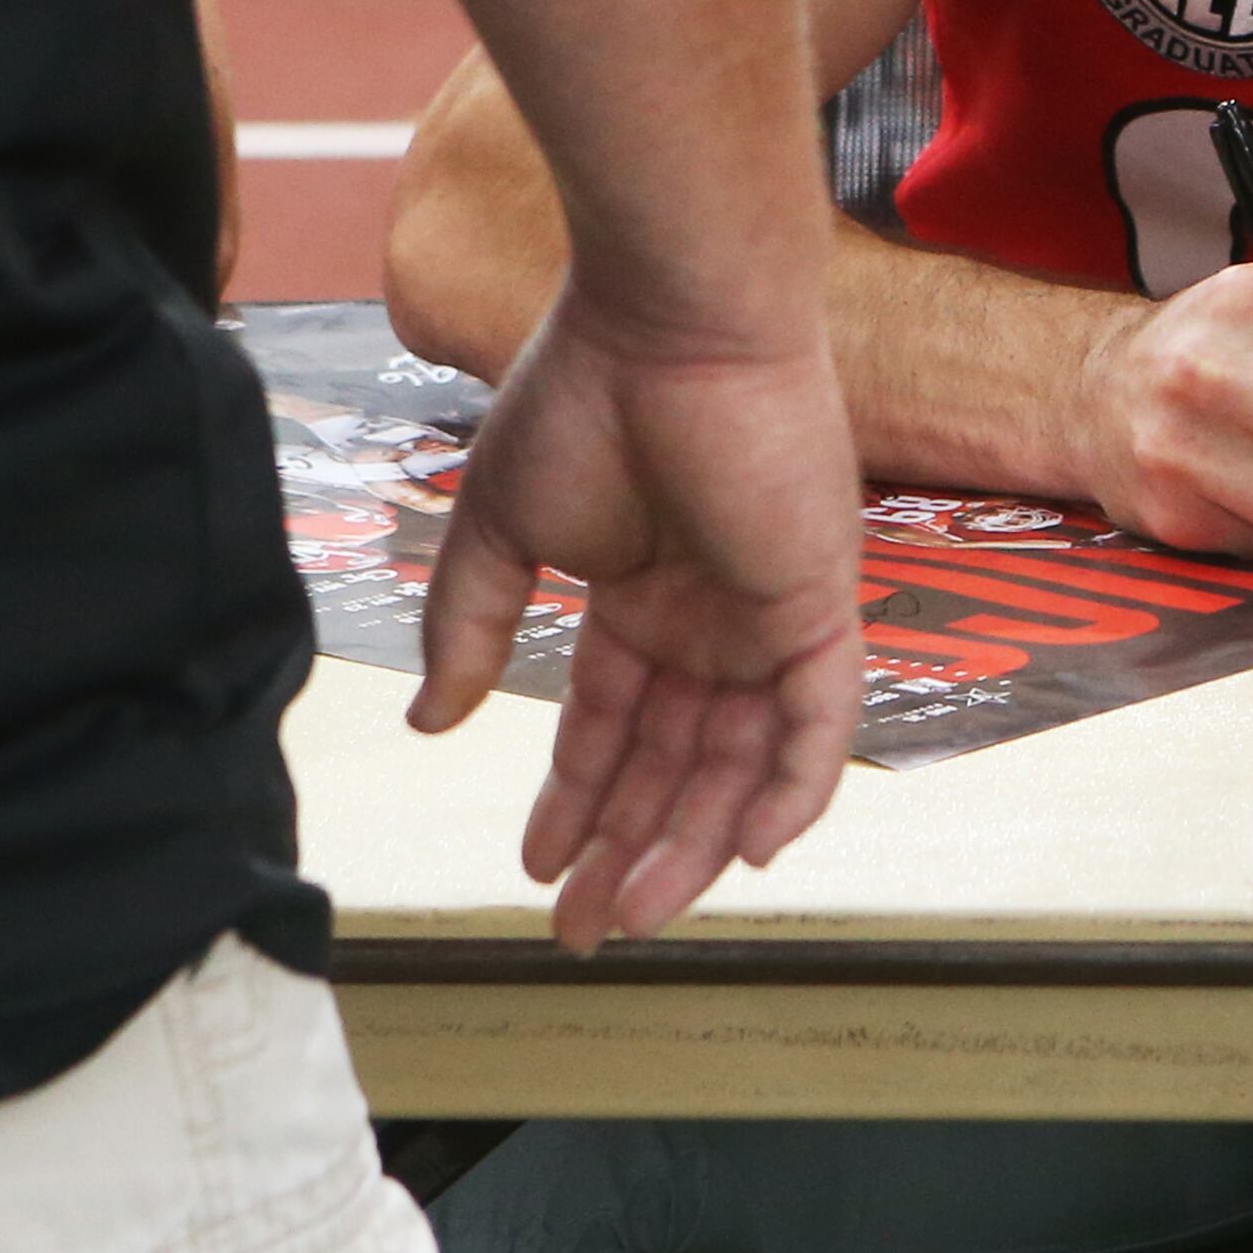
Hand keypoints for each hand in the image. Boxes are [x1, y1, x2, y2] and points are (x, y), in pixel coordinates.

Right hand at [415, 296, 871, 952]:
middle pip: (678, 764)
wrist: (670, 323)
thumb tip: (430, 721)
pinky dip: (794, 789)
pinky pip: (822, 721)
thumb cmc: (586, 396)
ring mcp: (770, 614)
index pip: (615, 727)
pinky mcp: (822, 603)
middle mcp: (712, 619)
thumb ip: (470, 627)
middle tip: (584, 929)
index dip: (578, 800)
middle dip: (628, 849)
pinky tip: (749, 854)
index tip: (538, 869)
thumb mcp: (503, 529)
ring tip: (631, 912)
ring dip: (693, 843)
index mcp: (642, 600)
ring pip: (743, 762)